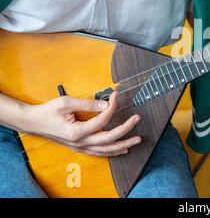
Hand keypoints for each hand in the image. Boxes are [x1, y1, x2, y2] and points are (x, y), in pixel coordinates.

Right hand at [21, 92, 140, 156]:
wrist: (33, 122)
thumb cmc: (47, 111)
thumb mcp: (66, 102)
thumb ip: (88, 103)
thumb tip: (106, 104)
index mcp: (76, 131)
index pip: (102, 120)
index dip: (112, 107)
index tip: (117, 95)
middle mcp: (80, 142)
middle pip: (109, 139)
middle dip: (126, 129)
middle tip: (137, 119)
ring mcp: (80, 147)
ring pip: (106, 150)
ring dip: (123, 144)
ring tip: (137, 140)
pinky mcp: (80, 147)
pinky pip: (99, 152)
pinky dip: (112, 151)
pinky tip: (122, 149)